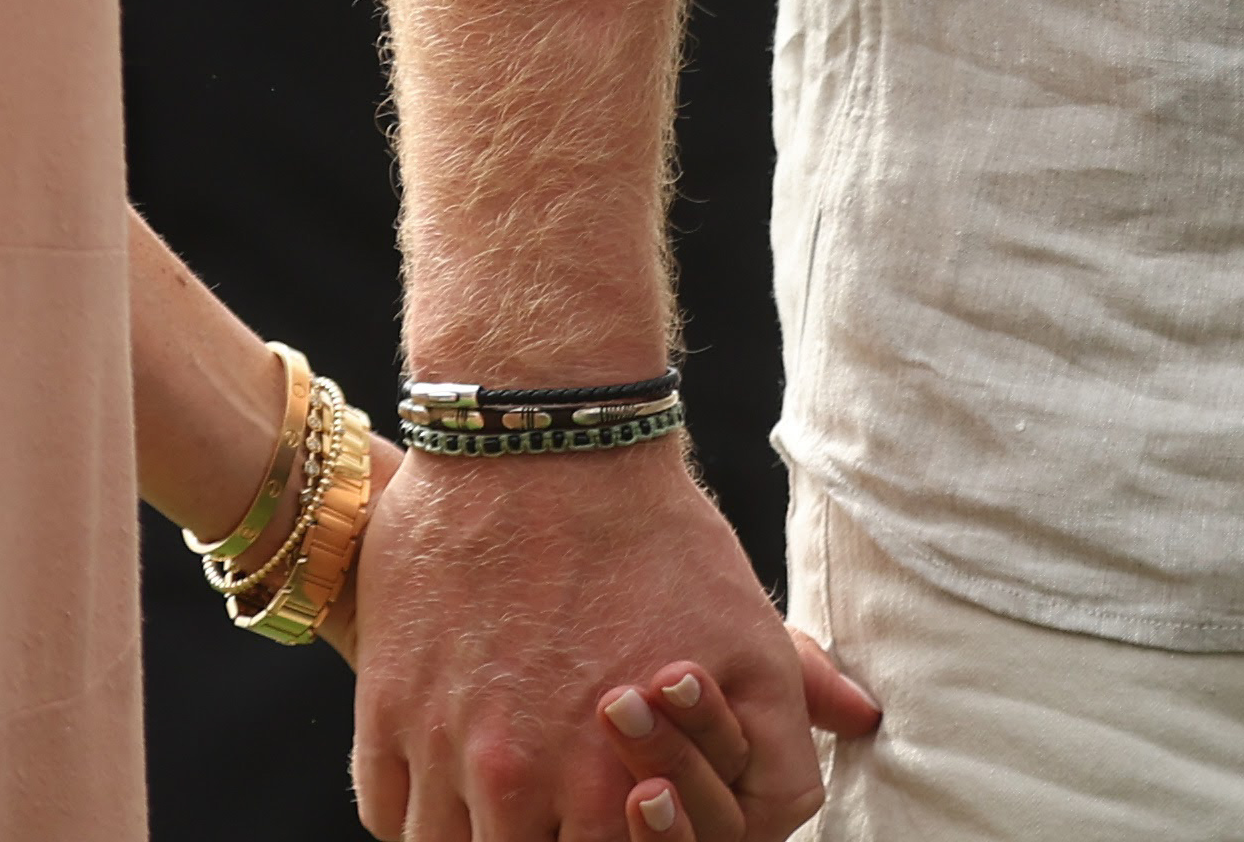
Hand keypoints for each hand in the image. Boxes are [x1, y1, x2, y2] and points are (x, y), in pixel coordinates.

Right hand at [348, 454, 872, 841]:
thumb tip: (860, 728)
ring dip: (477, 838)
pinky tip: (455, 782)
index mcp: (613, 790)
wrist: (542, 441)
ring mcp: (441, 750)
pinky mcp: (384, 710)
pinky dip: (419, 812)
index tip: (615, 821)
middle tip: (559, 814)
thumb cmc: (657, 539)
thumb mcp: (749, 633)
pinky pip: (388, 813)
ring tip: (508, 807)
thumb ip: (788, 722)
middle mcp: (518, 784)